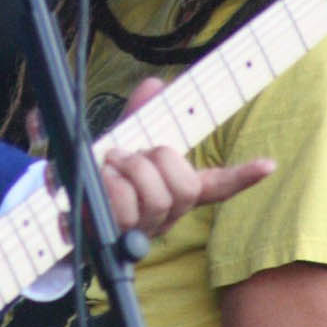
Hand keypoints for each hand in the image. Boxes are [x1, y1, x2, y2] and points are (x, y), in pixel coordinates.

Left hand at [99, 77, 275, 237]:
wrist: (59, 206)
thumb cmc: (97, 174)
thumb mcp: (120, 140)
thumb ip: (138, 115)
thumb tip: (154, 86)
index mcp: (172, 192)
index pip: (216, 186)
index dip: (243, 177)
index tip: (268, 164)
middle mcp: (164, 216)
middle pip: (182, 188)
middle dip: (152, 161)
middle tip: (124, 155)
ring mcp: (141, 232)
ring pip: (157, 199)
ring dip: (127, 171)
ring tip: (107, 167)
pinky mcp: (115, 241)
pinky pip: (124, 210)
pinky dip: (107, 184)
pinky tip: (95, 182)